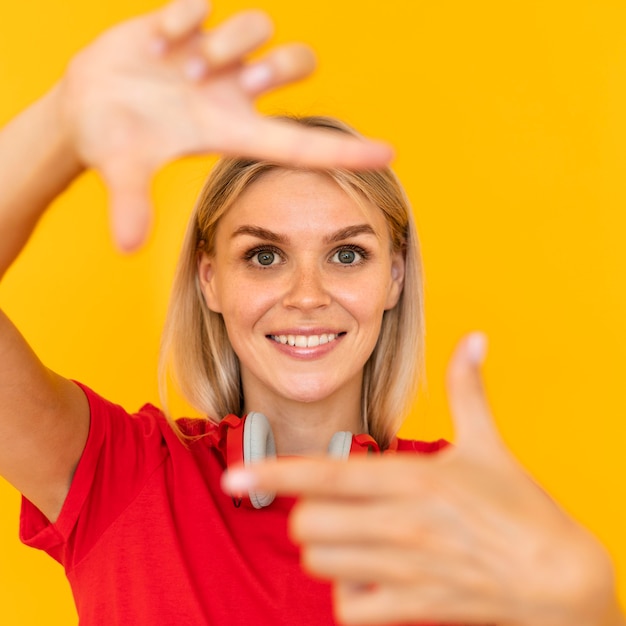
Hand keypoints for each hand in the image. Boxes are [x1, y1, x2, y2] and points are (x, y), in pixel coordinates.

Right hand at [59, 0, 391, 250]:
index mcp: (231, 130)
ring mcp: (212, 54)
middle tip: (238, 81)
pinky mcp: (185, 22)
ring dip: (227, 43)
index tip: (389, 153)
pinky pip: (206, 3)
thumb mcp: (123, 172)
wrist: (83, 109)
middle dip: (280, 68)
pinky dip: (188, 16)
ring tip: (180, 65)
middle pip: (297, 64)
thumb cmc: (114, 144)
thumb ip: (130, 205)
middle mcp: (232, 90)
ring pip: (258, 26)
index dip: (345, 150)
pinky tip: (159, 41)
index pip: (301, 142)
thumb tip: (127, 247)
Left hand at [223, 334, 621, 625]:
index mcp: (413, 477)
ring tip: (352, 539)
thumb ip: (468, 388)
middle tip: (331, 508)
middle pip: (309, 525)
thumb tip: (476, 338)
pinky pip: (349, 608)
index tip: (235, 473)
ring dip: (324, 551)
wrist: (560, 579)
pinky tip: (371, 576)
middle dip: (307, 515)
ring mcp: (406, 568)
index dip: (274, 472)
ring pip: (321, 563)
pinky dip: (349, 594)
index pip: (327, 475)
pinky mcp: (414, 605)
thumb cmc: (520, 506)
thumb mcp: (489, 443)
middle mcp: (402, 523)